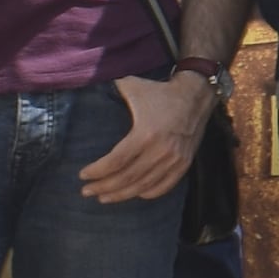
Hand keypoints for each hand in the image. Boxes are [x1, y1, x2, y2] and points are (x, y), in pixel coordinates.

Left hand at [76, 70, 216, 203]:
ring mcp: (174, 160)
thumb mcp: (133, 86)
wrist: (195, 95)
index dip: (97, 171)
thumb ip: (110, 88)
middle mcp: (160, 150)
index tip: (83, 175)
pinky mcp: (184, 164)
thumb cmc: (160, 92)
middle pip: (127, 178)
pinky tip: (134, 194)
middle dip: (103, 187)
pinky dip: (147, 193)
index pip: (116, 161)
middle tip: (86, 191)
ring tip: (103, 197)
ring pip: (143, 186)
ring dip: (121, 195)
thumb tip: (85, 80)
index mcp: (145, 134)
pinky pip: (164, 186)